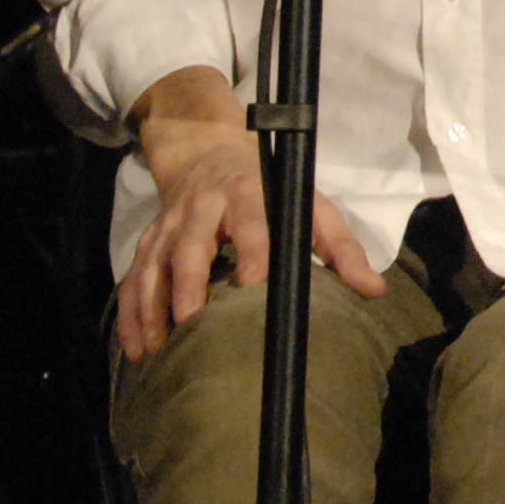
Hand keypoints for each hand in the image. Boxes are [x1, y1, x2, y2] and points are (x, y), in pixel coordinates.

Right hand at [118, 66, 382, 362]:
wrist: (210, 152)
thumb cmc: (270, 189)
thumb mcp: (310, 205)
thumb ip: (341, 248)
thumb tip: (374, 291)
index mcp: (248, 194)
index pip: (251, 223)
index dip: (252, 252)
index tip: (253, 287)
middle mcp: (202, 208)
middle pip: (190, 246)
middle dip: (190, 285)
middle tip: (192, 326)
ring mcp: (169, 226)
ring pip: (153, 266)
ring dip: (152, 308)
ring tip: (158, 350)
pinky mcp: (148, 243)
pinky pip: (132, 279)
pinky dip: (130, 314)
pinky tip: (136, 349)